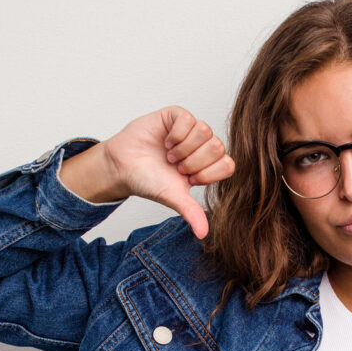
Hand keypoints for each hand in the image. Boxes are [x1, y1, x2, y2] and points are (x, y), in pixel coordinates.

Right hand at [102, 105, 234, 237]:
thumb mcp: (173, 198)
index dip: (207, 174)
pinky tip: (166, 142)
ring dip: (183, 148)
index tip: (188, 179)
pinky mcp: (177, 116)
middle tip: (176, 167)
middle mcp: (202, 146)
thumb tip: (204, 234)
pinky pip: (189, 119)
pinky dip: (176, 135)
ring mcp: (191, 130)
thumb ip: (191, 212)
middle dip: (193, 162)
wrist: (123, 167)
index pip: (228, 165)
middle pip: (218, 147)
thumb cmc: (149, 181)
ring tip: (170, 155)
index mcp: (208, 166)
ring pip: (205, 131)